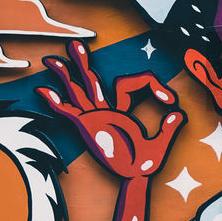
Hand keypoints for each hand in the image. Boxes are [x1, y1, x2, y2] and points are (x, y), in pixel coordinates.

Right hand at [36, 40, 184, 179]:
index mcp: (123, 110)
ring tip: (53, 59)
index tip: (170, 99)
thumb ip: (170, 127)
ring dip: (66, 74)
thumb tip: (179, 113)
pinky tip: (42, 91)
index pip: (130, 82)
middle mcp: (105, 111)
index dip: (151, 84)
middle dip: (83, 62)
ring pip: (78, 90)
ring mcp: (93, 119)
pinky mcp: (86, 128)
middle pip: (92, 80)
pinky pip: (67, 112)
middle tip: (76, 43)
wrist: (135, 178)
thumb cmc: (145, 162)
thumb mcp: (161, 142)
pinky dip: (55, 102)